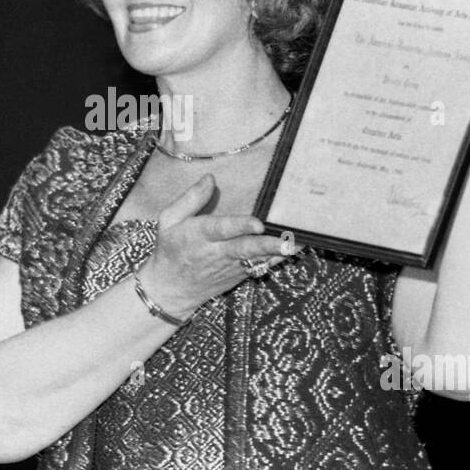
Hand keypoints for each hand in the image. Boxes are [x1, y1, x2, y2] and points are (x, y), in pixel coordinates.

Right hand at [137, 174, 297, 318]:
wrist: (171, 290)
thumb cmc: (170, 250)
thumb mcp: (169, 220)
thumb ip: (190, 199)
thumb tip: (210, 178)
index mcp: (199, 236)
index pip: (221, 230)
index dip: (240, 226)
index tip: (258, 223)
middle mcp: (218, 252)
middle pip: (246, 249)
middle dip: (267, 245)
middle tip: (288, 242)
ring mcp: (232, 266)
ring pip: (258, 259)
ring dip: (279, 252)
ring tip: (301, 243)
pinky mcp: (240, 274)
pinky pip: (262, 265)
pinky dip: (278, 258)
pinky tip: (296, 248)